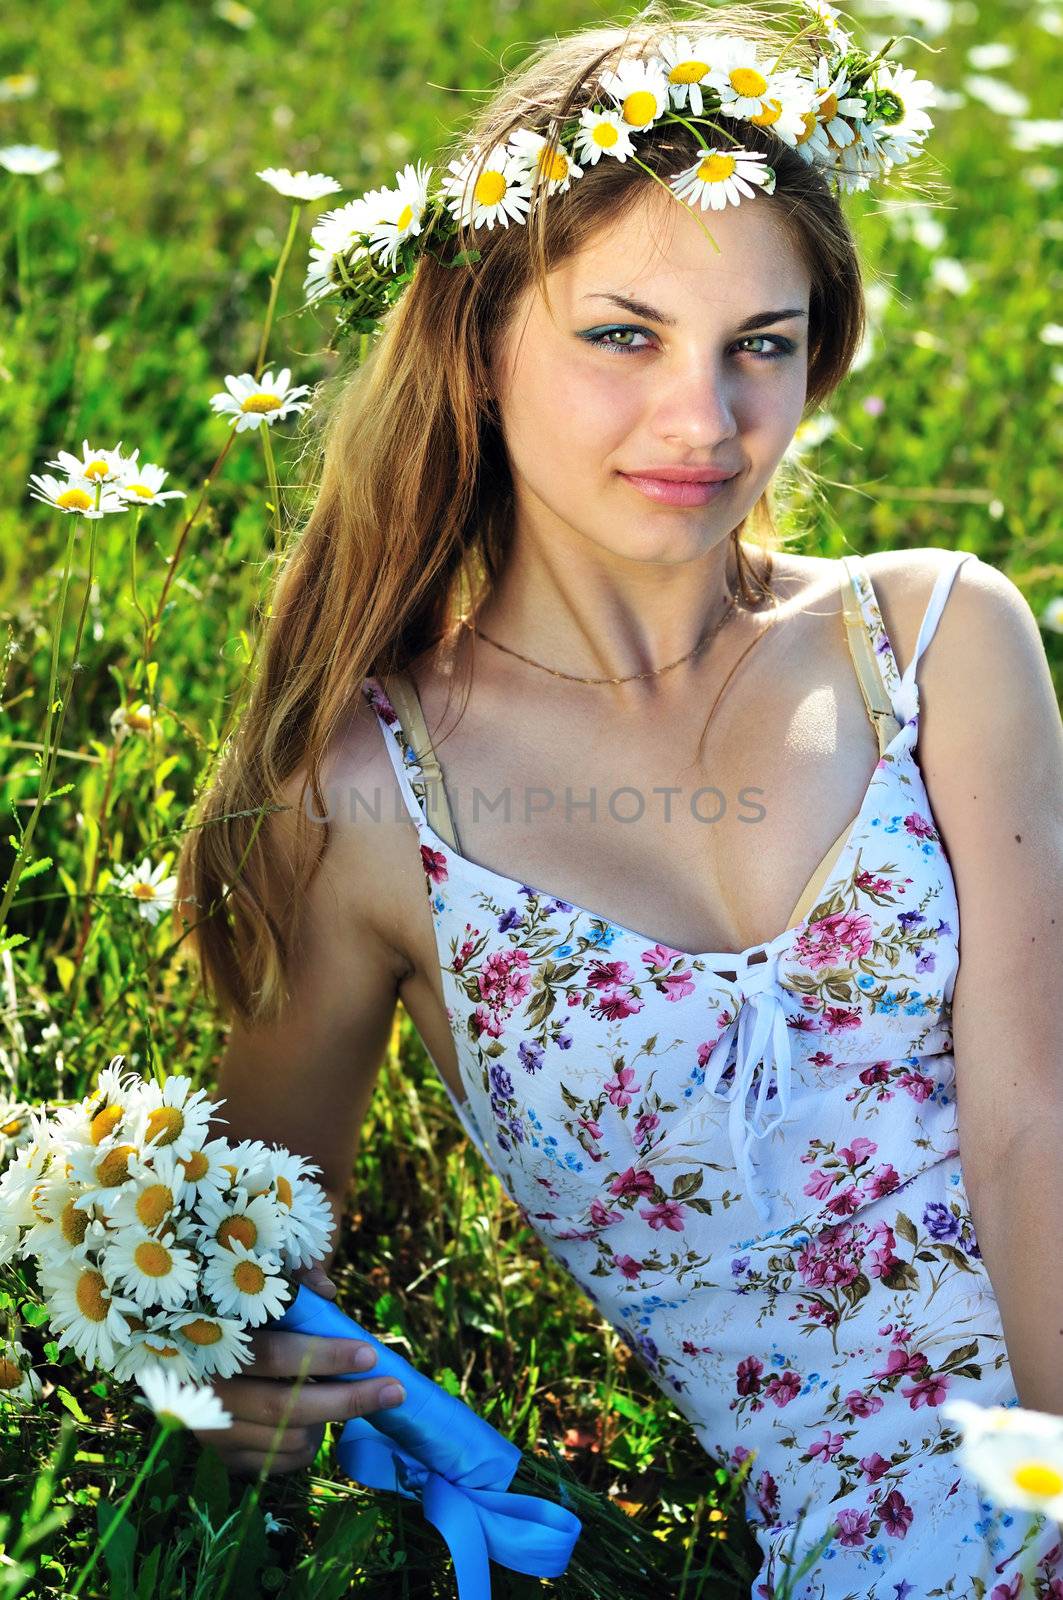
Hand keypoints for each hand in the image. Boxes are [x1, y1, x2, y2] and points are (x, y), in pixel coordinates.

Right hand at [191, 1274, 403, 1476]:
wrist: (198, 1355)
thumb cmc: (240, 1313)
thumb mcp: (259, 1287)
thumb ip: (293, 1280)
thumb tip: (326, 1291)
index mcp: (212, 1343)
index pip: (274, 1354)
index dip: (324, 1355)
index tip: (370, 1354)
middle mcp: (206, 1391)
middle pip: (284, 1406)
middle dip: (345, 1400)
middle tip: (393, 1391)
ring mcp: (210, 1429)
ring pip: (283, 1438)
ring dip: (325, 1422)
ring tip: (348, 1397)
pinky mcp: (220, 1457)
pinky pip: (274, 1463)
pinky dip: (303, 1447)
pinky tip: (315, 1426)